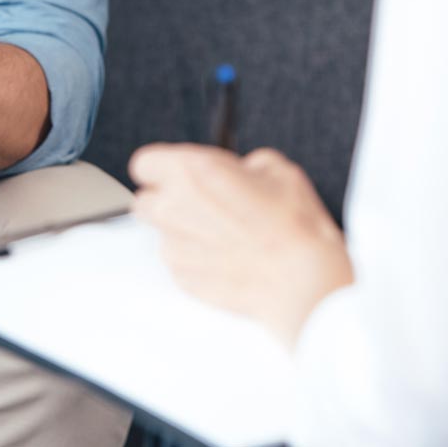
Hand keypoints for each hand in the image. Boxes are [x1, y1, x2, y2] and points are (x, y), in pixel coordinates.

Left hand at [130, 144, 354, 349]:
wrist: (302, 283)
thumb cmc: (293, 226)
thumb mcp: (277, 170)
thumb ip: (242, 165)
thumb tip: (237, 171)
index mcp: (192, 171)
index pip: (144, 163)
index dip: (163, 168)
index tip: (178, 173)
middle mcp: (173, 207)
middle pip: (145, 200)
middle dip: (167, 200)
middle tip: (202, 204)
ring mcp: (174, 246)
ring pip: (161, 232)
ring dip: (182, 230)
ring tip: (223, 235)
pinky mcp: (181, 278)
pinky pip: (177, 261)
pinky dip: (194, 258)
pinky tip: (227, 258)